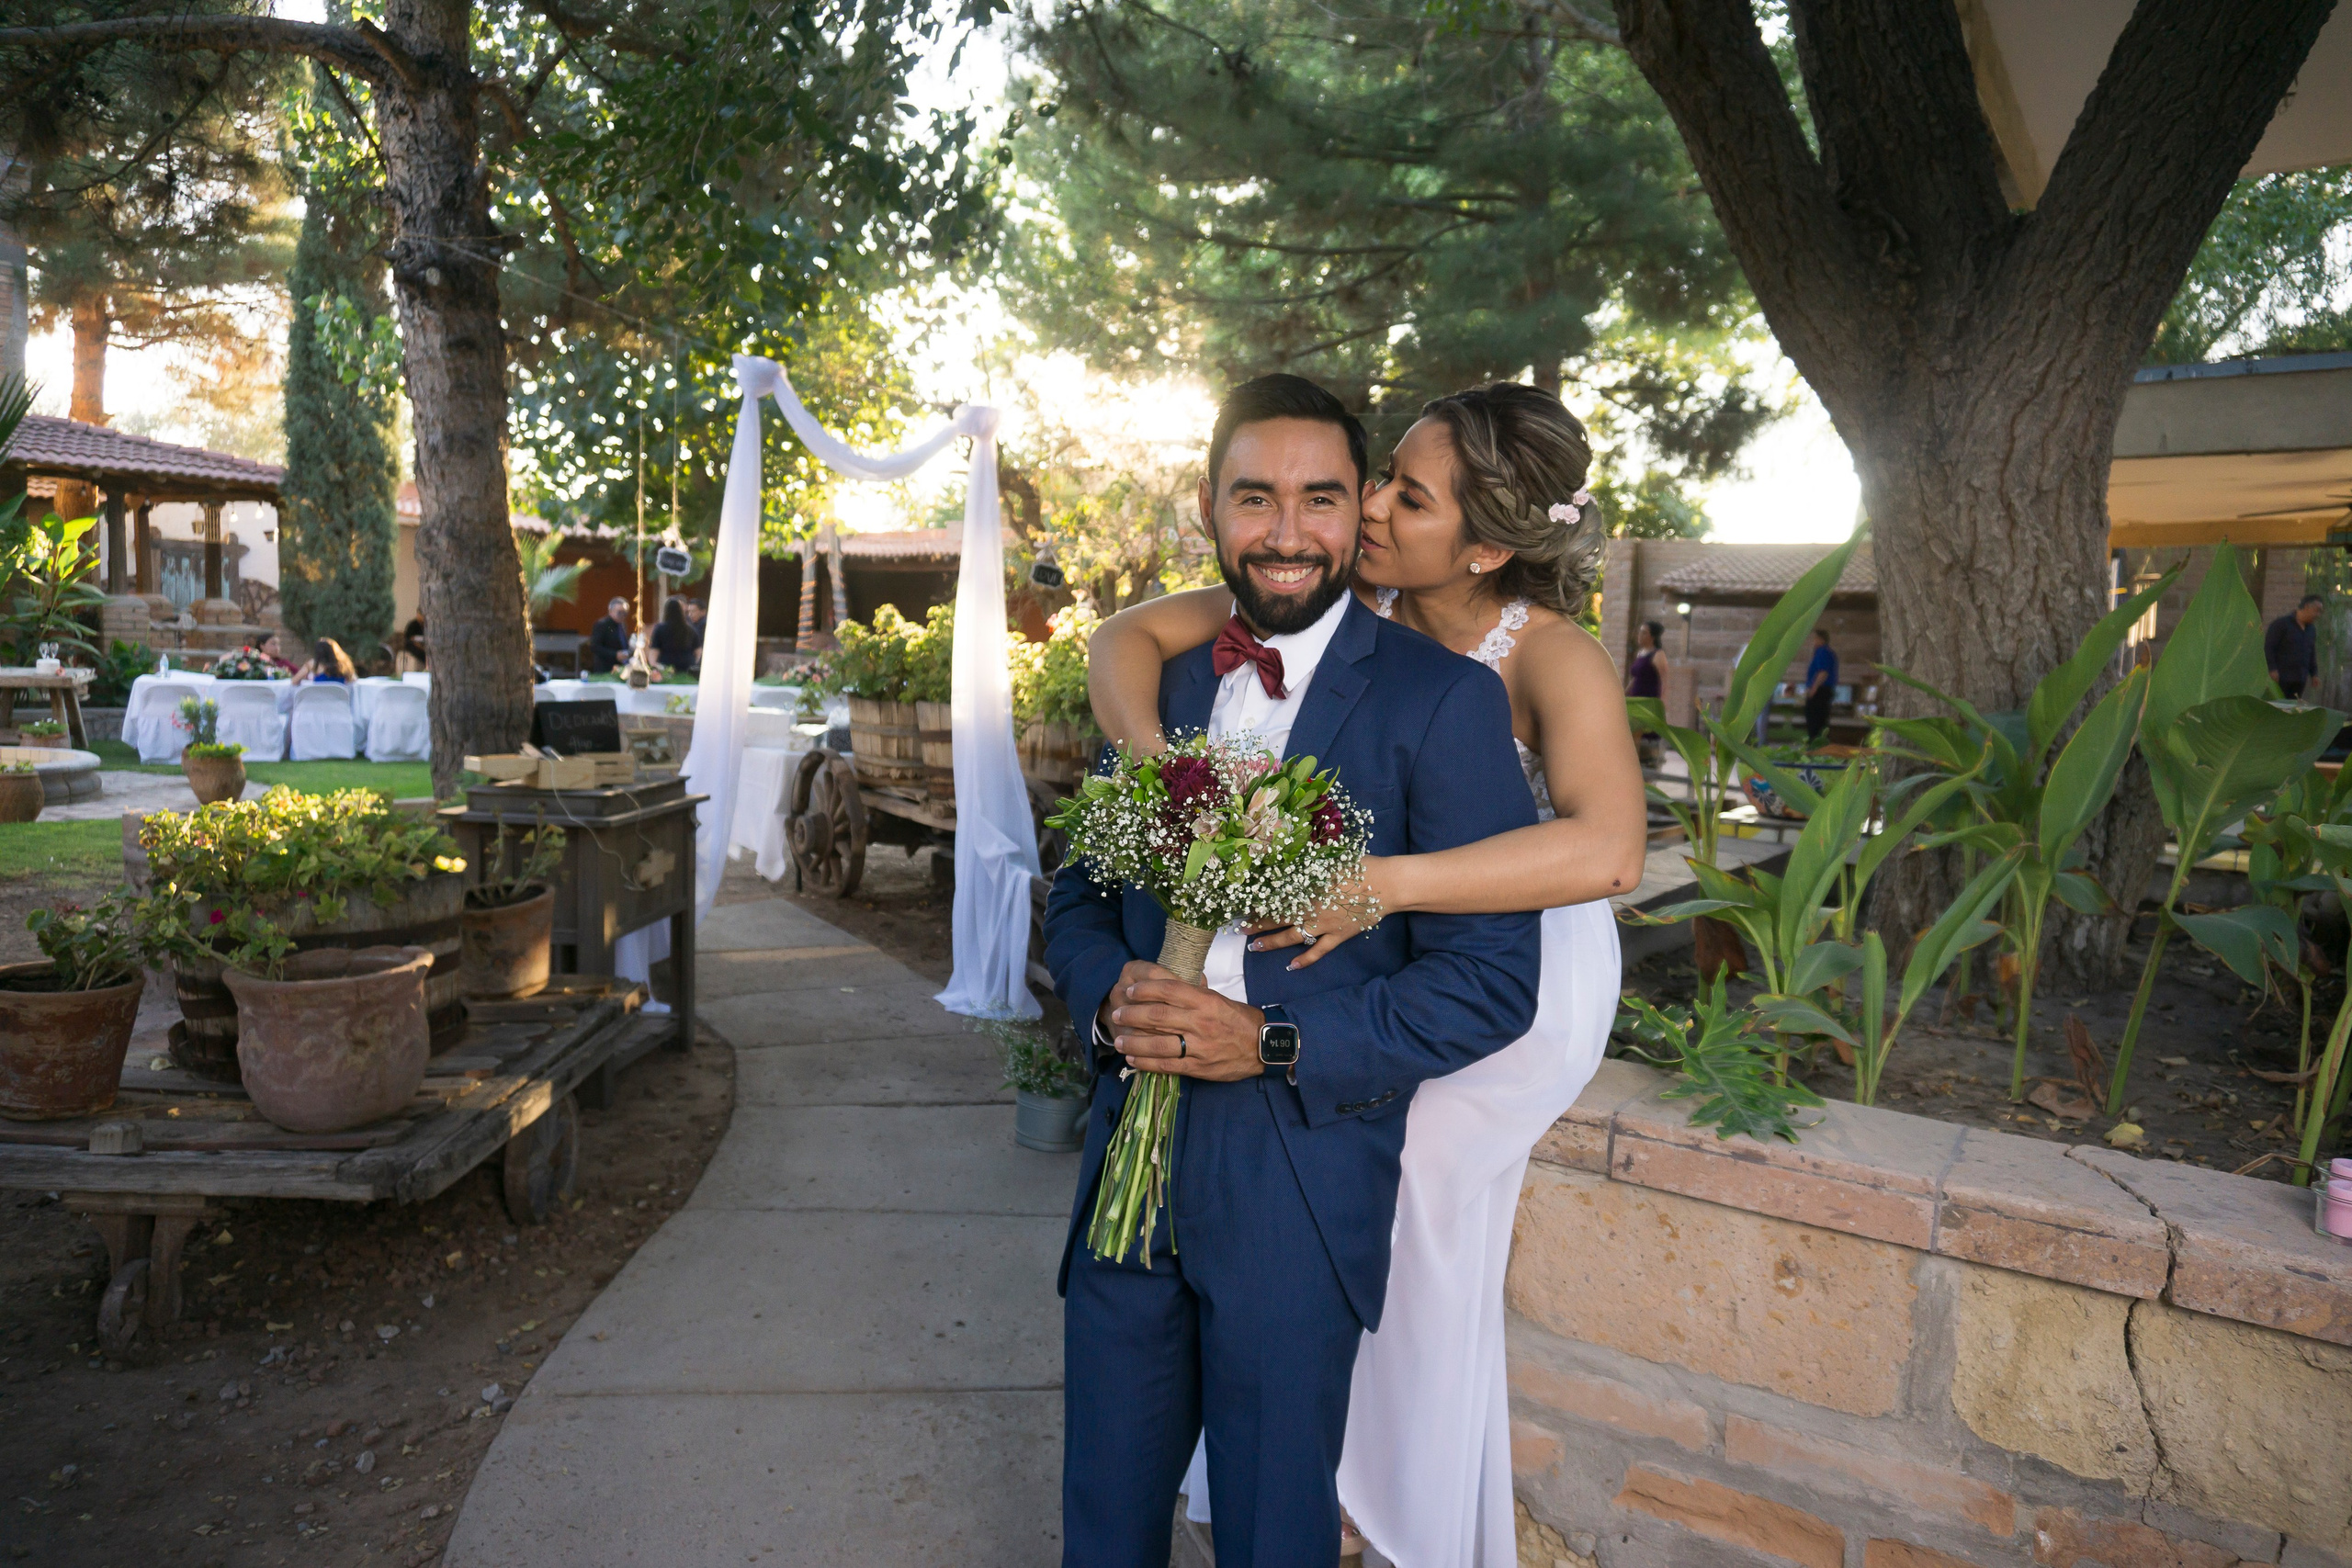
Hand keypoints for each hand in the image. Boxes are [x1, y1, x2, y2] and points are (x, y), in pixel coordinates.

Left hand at [1105, 962, 1264, 1081]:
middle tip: (1118, 1013)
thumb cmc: (1239, 1020)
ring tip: (1119, 1040)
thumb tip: (1164, 984)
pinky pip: (1167, 1065)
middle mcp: (1201, 1023)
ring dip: (1133, 1042)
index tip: (1131, 990)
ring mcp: (1199, 1047)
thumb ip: (1192, 994)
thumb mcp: (1218, 999)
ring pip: (1158, 1044)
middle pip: (1158, 1017)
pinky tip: (1133, 1059)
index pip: (1169, 990)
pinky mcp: (1198, 1067)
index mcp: (1206, 1001)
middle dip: (1132, 1015)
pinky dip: (1146, 1062)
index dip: (1145, 990)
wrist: (1264, 1047)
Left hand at [1245, 859, 1390, 969]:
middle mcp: (1312, 908)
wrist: (1388, 885)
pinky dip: (1305, 960)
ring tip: (1254, 947)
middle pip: (1278, 917)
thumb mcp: (1330, 858)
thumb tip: (1289, 857)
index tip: (1243, 904)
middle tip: (1240, 928)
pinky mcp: (1338, 936)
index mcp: (1308, 887)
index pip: (1276, 897)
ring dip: (1272, 942)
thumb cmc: (1361, 866)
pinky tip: (1292, 966)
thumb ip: (1309, 862)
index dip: (1259, 901)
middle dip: (1258, 923)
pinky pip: (1318, 951)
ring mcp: (1325, 925)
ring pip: (1292, 936)